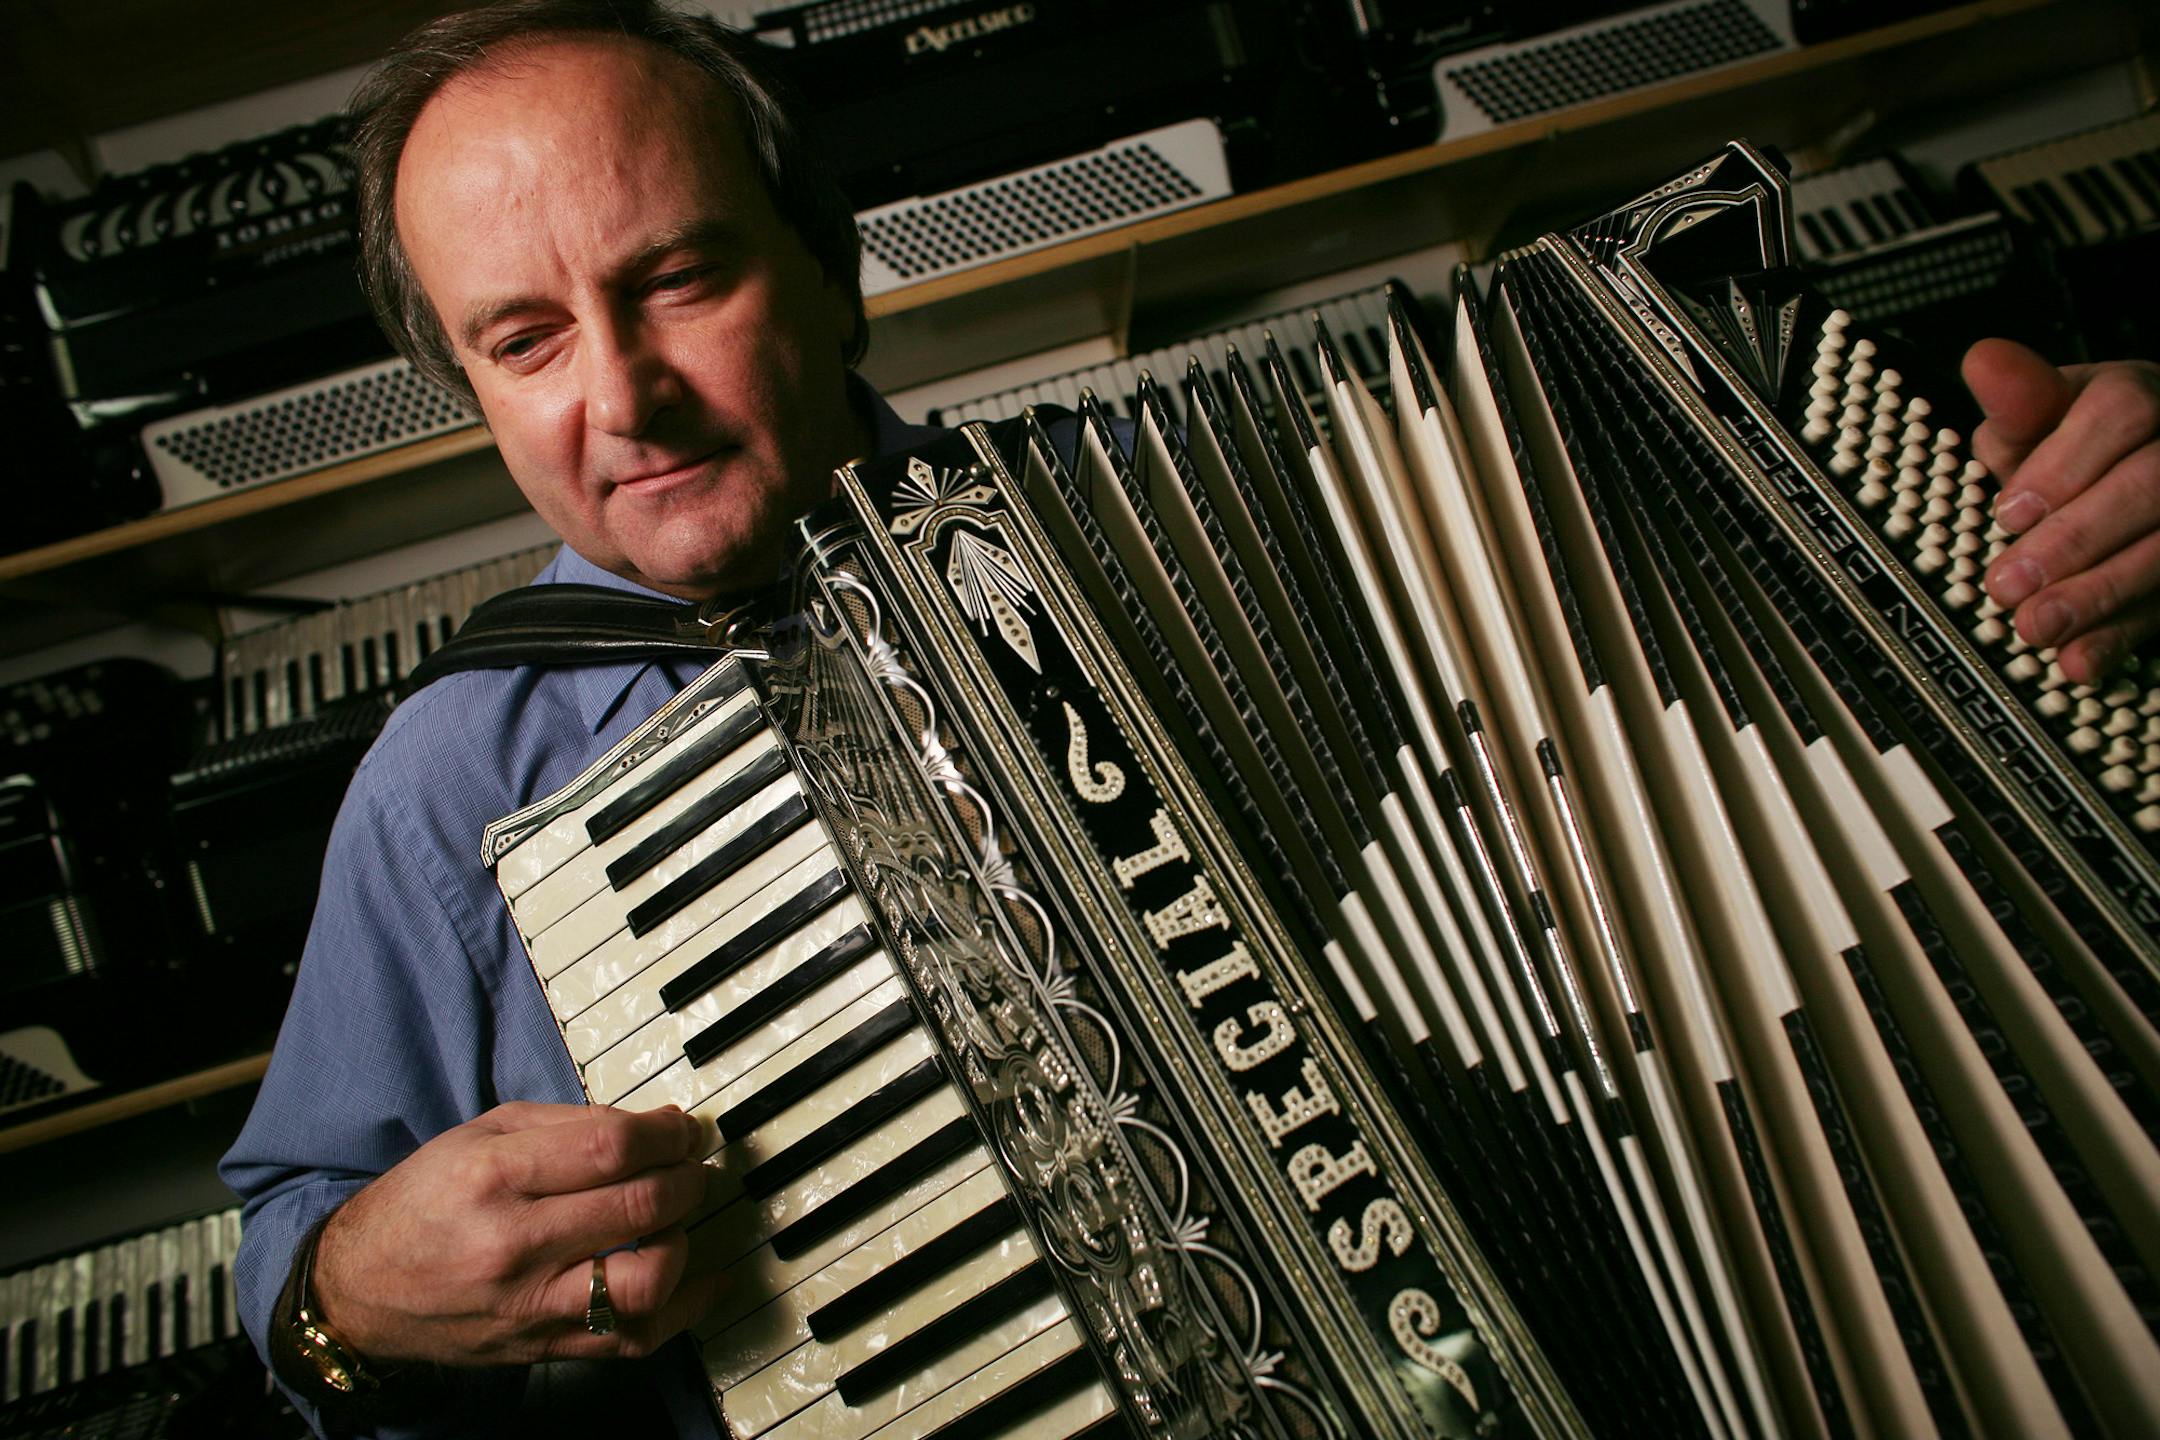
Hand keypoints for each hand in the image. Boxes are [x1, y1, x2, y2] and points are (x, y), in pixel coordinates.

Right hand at [312, 1102, 721, 1366]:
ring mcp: (529, 1304)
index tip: (681, 1130)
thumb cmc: (423, 1203)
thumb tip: (653, 1127)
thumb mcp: (480, 1135)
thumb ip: (568, 1124)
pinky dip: (682, 1309)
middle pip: (638, 1207)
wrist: (359, 1293)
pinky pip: (632, 1338)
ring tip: (680, 1219)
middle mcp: (514, 1244)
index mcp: (494, 1175)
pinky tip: (702, 1279)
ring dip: (685, 1241)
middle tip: (693, 1167)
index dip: (665, 1135)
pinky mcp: (541, 1347)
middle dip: (687, 1178)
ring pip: (645, 1280)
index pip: (610, 1147)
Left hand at [1969, 338, 2159, 683]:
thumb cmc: (2073, 450)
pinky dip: (2122, 639)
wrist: (2128, 479)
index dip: (2065, 467)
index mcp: (2137, 398)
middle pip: (2151, 486)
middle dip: (2075, 540)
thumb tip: (1986, 362)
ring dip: (2100, 595)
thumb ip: (2017, 402)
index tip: (2011, 512)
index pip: (2123, 414)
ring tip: (2034, 627)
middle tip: (2007, 584)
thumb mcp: (2041, 419)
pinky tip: (2081, 664)